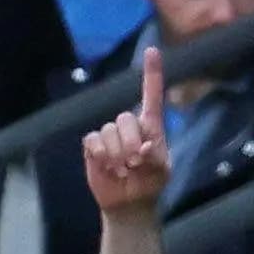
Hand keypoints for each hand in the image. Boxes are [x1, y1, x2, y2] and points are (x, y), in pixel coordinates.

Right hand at [82, 47, 171, 219]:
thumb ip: (155, 158)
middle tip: (134, 163)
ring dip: (116, 154)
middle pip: (125, 118)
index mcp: (151, 127)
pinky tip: (108, 167)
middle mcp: (129, 126)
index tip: (152, 50)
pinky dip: (101, 156)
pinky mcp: (93, 145)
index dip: (152, 74)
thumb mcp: (160, 173)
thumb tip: (142, 148)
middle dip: (130, 143)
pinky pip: (93, 141)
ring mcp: (109, 134)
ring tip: (123, 169)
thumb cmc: (149, 184)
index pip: (152, 96)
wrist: (129, 203)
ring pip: (108, 131)